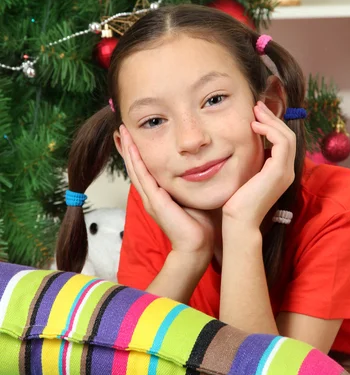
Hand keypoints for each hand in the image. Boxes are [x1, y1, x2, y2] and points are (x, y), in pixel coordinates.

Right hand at [120, 125, 215, 257]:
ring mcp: (150, 198)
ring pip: (135, 168)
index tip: (134, 135)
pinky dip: (135, 159)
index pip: (145, 169)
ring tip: (122, 132)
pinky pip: (142, 175)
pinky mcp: (154, 200)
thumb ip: (192, 184)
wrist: (197, 246)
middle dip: (129, 147)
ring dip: (128, 149)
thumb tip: (202, 168)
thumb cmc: (199, 224)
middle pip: (135, 166)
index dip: (138, 152)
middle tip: (122, 128)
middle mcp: (150, 195)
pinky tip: (131, 146)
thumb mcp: (193, 197)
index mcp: (158, 195)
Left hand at [222, 102, 295, 228]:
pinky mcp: (279, 172)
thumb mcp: (245, 175)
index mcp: (280, 171)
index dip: (272, 124)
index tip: (257, 114)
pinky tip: (254, 126)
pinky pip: (282, 143)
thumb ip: (250, 161)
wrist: (239, 221)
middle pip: (288, 135)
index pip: (284, 141)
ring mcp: (285, 172)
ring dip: (271, 121)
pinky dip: (270, 131)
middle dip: (273, 118)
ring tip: (256, 112)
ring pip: (287, 136)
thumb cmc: (237, 201)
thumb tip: (242, 144)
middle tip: (257, 106)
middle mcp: (287, 171)